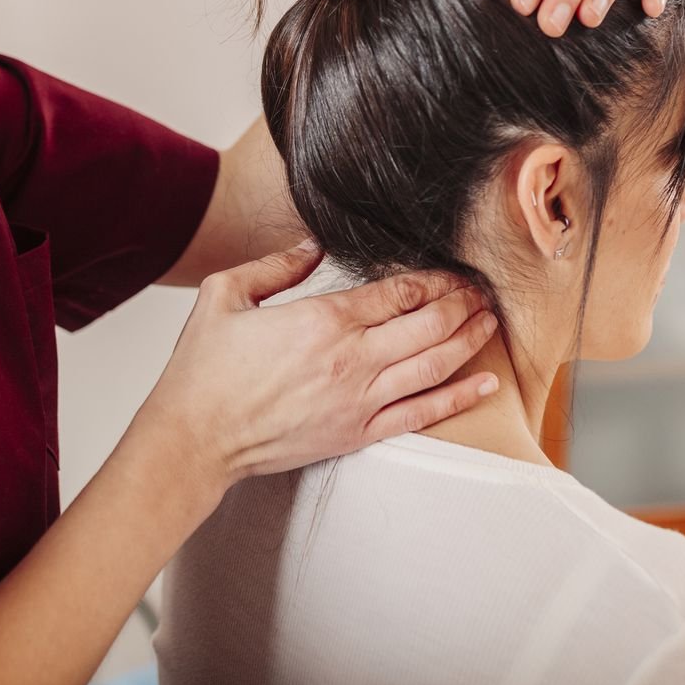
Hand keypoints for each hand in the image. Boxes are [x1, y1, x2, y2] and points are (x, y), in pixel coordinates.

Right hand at [137, 241, 500, 493]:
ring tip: (490, 322)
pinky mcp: (357, 433)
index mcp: (322, 319)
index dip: (433, 278)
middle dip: (462, 302)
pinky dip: (459, 397)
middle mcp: (351, 359)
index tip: (450, 271)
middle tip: (481, 290)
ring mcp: (359, 400)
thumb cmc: (203, 371)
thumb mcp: (226, 295)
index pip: (398, 292)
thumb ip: (275, 266)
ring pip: (434, 364)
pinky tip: (486, 384)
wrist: (194, 437)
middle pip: (429, 324)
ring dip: (469, 340)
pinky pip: (422, 414)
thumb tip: (312, 247)